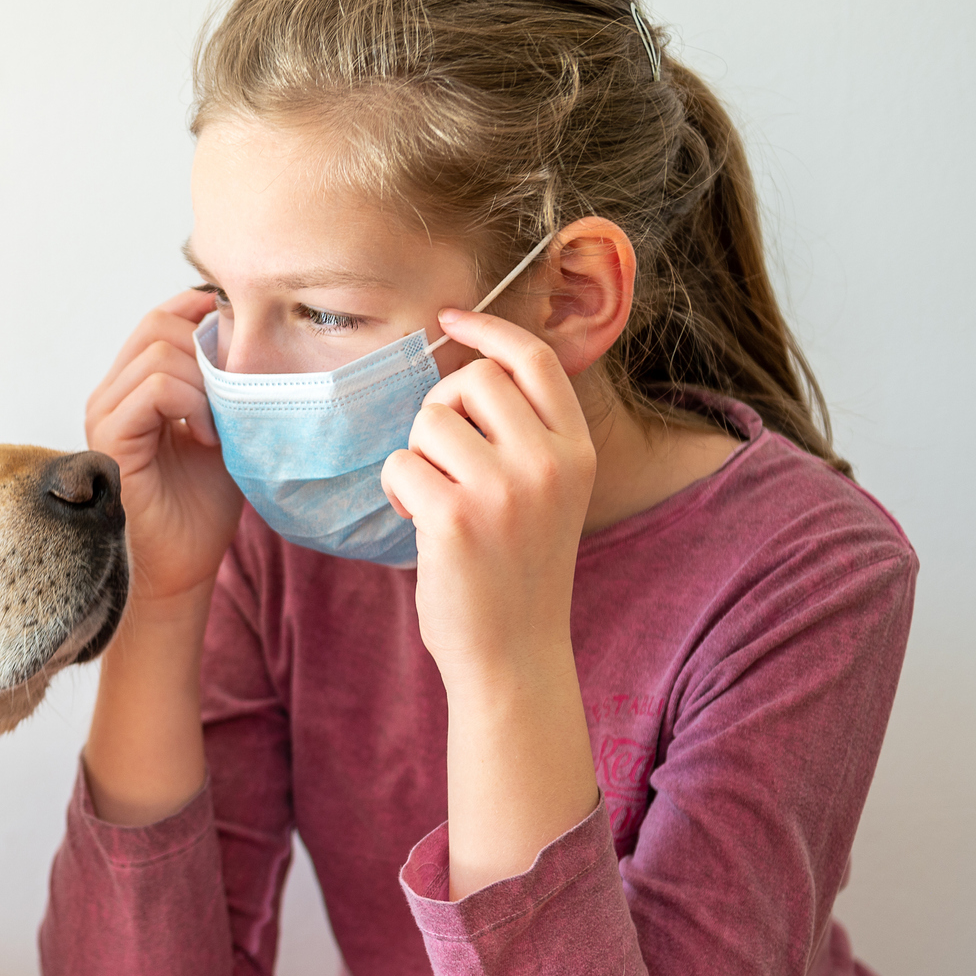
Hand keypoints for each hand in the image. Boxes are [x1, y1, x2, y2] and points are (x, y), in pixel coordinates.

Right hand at [85, 289, 244, 606]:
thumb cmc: (203, 504)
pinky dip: (194, 404)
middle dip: (209, 349)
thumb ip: (224, 379)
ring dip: (205, 382)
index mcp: (133, 385)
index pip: (161, 317)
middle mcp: (111, 393)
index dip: (203, 314)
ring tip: (221, 426)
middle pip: (158, 324)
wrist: (183, 565)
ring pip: (159, 352)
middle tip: (235, 393)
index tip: (244, 343)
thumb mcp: (224, 425)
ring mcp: (105, 412)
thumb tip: (245, 328)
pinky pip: (157, 389)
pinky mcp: (110, 437)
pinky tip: (209, 438)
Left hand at [380, 307, 595, 674]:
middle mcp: (548, 463)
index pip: (534, 360)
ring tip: (436, 502)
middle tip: (443, 460)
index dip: (489, 330)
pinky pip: (400, 463)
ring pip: (429, 420)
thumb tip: (465, 372)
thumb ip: (523, 436)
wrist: (515, 657)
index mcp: (577, 452)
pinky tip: (421, 525)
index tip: (453, 318)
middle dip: (441, 411)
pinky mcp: (456, 517)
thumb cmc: (517, 572)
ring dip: (417, 456)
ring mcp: (504, 490)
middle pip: (471, 382)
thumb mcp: (547, 494)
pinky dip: (398, 490)